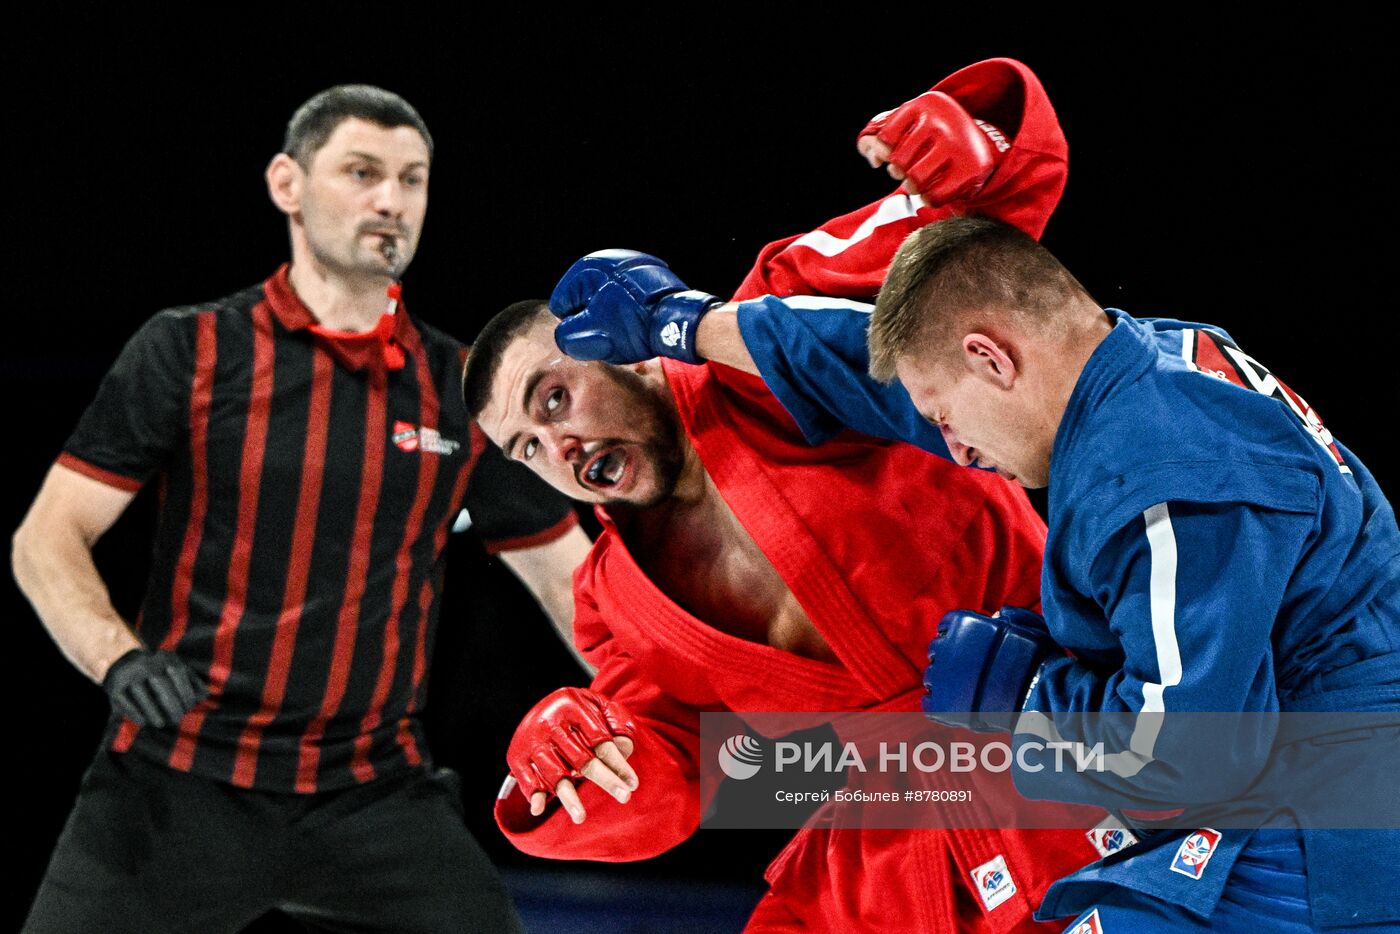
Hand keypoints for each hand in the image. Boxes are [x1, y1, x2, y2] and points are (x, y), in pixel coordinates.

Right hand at [102, 648, 207, 727]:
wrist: (122, 665)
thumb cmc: (158, 673)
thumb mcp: (175, 672)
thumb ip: (192, 682)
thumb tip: (204, 696)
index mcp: (164, 657)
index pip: (178, 672)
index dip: (186, 691)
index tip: (189, 707)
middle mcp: (145, 663)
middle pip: (161, 684)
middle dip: (171, 704)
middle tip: (177, 718)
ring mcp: (128, 674)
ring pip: (143, 694)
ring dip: (153, 711)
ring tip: (161, 723)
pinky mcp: (113, 686)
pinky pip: (125, 701)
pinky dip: (135, 713)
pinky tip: (143, 722)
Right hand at [506, 687, 638, 823]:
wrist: (543, 706)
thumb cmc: (578, 712)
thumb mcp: (598, 706)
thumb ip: (616, 723)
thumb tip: (624, 749)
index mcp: (570, 705)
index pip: (599, 740)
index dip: (618, 763)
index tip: (633, 783)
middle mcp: (548, 723)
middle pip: (581, 759)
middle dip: (605, 779)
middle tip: (625, 796)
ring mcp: (531, 741)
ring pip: (554, 774)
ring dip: (569, 798)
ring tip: (581, 817)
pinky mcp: (517, 757)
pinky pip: (527, 780)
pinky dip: (533, 794)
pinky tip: (539, 808)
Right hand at [550, 250, 721, 364]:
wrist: (679, 319)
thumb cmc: (633, 324)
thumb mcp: (592, 334)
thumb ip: (568, 336)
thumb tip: (565, 335)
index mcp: (587, 268)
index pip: (562, 304)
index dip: (574, 325)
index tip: (595, 332)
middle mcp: (606, 260)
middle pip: (584, 301)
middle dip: (592, 321)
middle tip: (611, 334)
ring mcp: (629, 266)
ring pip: (605, 301)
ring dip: (610, 318)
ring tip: (627, 330)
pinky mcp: (647, 276)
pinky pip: (626, 298)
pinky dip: (627, 311)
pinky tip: (638, 323)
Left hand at [857, 91, 1007, 204]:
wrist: (980, 142)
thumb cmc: (932, 135)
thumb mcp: (911, 122)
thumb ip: (881, 133)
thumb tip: (872, 156)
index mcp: (924, 104)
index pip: (885, 138)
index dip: (883, 151)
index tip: (890, 153)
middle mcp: (941, 122)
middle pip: (898, 162)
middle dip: (898, 171)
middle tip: (906, 170)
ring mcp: (957, 145)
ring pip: (915, 180)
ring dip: (911, 187)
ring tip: (917, 182)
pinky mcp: (970, 169)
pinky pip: (934, 196)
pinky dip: (928, 199)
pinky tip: (931, 192)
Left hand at [922, 607, 1059, 732]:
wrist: (1040, 694)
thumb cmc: (1040, 659)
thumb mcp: (1028, 627)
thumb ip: (1010, 618)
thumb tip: (996, 615)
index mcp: (962, 624)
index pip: (946, 627)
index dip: (956, 637)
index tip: (966, 648)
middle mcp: (946, 648)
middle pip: (936, 652)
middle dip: (948, 659)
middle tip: (966, 671)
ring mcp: (942, 677)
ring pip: (931, 677)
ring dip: (943, 682)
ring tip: (964, 690)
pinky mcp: (943, 705)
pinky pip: (930, 704)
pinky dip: (938, 706)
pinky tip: (953, 707)